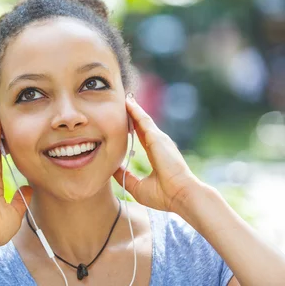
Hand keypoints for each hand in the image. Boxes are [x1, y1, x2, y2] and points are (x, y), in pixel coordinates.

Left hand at [113, 95, 204, 212]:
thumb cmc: (164, 195)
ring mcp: (160, 140)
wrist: (181, 196)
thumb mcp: (138, 187)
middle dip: (133, 115)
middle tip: (124, 103)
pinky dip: (135, 111)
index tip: (124, 121)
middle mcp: (159, 145)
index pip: (142, 137)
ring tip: (124, 99)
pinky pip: (143, 121)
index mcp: (156, 155)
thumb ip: (125, 177)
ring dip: (133, 109)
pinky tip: (128, 103)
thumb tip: (112, 168)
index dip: (133, 129)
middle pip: (142, 126)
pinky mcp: (158, 138)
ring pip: (143, 120)